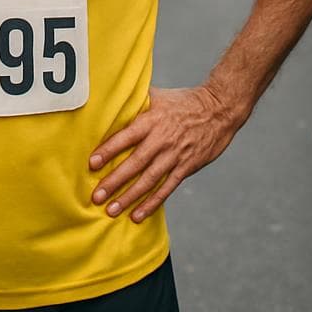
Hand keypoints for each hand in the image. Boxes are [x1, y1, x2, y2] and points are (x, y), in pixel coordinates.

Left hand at [87, 86, 242, 221]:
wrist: (219, 109)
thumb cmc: (185, 101)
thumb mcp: (160, 96)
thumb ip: (136, 101)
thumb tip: (109, 98)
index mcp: (153, 120)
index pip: (127, 136)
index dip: (109, 150)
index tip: (92, 164)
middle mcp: (162, 138)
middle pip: (136, 162)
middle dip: (115, 181)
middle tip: (96, 197)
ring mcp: (175, 154)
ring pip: (149, 179)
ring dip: (130, 196)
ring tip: (112, 210)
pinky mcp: (186, 167)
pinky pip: (167, 187)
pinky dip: (152, 203)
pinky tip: (137, 215)